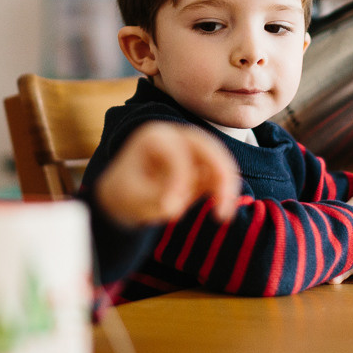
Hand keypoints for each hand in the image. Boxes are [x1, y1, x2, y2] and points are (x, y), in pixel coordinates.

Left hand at [96, 121, 239, 227]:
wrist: (126, 197)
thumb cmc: (126, 194)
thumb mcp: (134, 198)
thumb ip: (156, 198)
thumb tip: (177, 204)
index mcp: (154, 137)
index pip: (175, 152)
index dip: (179, 178)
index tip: (172, 208)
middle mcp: (176, 137)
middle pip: (205, 146)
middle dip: (219, 172)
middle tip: (221, 204)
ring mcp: (191, 149)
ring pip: (219, 159)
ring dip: (226, 184)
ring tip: (223, 215)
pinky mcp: (201, 165)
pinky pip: (220, 173)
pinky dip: (225, 190)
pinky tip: (223, 212)